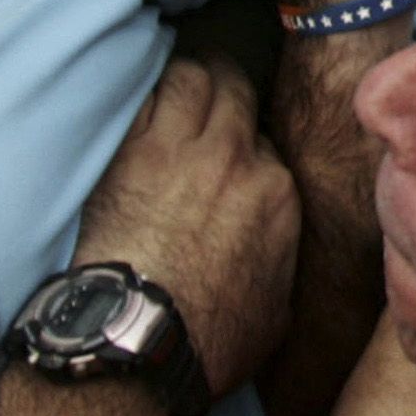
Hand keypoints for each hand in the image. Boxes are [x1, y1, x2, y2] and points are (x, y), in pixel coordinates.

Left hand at [71, 54, 298, 401]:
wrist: (142, 337)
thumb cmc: (209, 338)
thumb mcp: (277, 306)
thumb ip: (280, 256)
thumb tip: (277, 250)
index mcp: (277, 192)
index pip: (265, 142)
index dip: (247, 144)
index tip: (233, 152)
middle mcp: (237, 159)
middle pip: (237, 91)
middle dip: (227, 88)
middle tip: (215, 92)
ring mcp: (183, 150)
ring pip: (193, 77)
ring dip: (189, 80)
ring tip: (180, 87)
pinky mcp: (134, 152)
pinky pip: (147, 97)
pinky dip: (148, 96)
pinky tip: (144, 104)